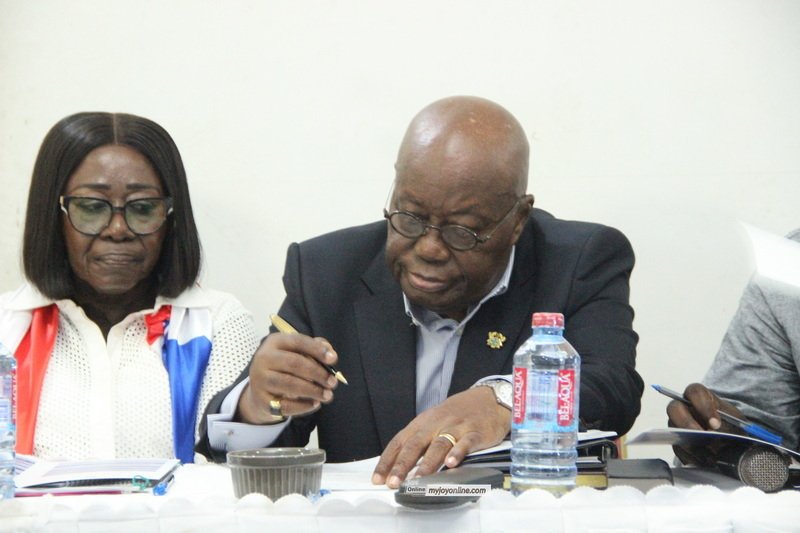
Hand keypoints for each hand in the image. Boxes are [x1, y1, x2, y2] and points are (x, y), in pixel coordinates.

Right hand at [236, 332, 338, 423]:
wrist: (260, 389)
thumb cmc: (284, 366)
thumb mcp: (297, 352)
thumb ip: (315, 348)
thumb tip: (331, 355)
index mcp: (275, 342)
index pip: (298, 341)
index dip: (317, 349)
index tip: (333, 359)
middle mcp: (264, 358)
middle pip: (294, 363)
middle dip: (317, 373)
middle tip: (333, 382)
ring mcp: (260, 379)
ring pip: (290, 384)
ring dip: (312, 390)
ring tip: (327, 395)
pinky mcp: (261, 400)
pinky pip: (285, 404)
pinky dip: (303, 406)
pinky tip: (315, 404)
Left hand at [371, 387, 509, 487]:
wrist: (488, 399)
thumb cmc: (457, 414)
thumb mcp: (433, 424)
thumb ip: (419, 444)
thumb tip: (400, 468)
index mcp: (422, 423)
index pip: (399, 442)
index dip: (387, 461)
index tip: (377, 478)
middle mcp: (436, 424)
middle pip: (415, 445)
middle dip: (402, 465)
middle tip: (393, 482)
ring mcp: (455, 428)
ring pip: (438, 445)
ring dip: (427, 463)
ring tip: (418, 478)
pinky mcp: (474, 433)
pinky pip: (465, 443)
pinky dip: (457, 453)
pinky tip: (451, 463)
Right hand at [666, 383, 744, 465]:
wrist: (732, 439)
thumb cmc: (733, 425)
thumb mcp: (736, 422)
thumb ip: (729, 424)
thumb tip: (719, 434)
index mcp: (701, 397)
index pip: (695, 392)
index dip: (703, 406)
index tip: (716, 423)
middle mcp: (684, 408)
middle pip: (674, 408)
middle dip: (687, 424)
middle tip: (704, 438)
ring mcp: (677, 425)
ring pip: (674, 431)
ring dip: (691, 445)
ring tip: (711, 457)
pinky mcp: (677, 441)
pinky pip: (678, 449)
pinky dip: (692, 457)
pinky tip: (706, 462)